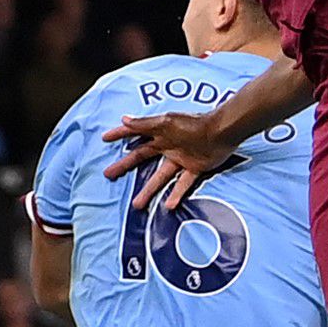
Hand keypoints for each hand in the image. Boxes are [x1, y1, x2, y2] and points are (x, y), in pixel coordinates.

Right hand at [99, 109, 235, 212]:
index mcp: (160, 133)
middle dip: (124, 166)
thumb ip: (144, 124)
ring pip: (160, 177)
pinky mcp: (195, 168)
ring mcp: (181, 158)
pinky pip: (183, 184)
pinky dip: (177, 194)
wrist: (222, 131)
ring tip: (136, 205)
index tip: (105, 139)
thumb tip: (123, 120)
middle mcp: (168, 146)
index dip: (120, 135)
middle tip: (108, 175)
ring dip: (148, 190)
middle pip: (141, 157)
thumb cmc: (194, 124)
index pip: (135, 134)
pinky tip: (168, 206)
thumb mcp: (166, 122)